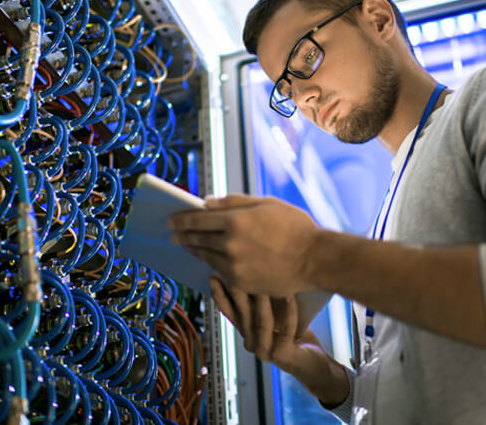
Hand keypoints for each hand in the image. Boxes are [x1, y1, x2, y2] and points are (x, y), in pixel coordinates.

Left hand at [168, 194, 320, 295]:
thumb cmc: (294, 227)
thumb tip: (206, 202)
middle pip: (196, 239)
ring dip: (194, 250)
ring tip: (188, 245)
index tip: (171, 219)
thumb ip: (233, 202)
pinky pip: (219, 272)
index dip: (180, 219)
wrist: (315, 259)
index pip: (196, 219)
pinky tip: (208, 260)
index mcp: (235, 220)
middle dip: (182, 235)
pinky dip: (211, 264)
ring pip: (205, 257)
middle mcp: (230, 244)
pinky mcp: (241, 283)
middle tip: (173, 233)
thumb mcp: (266, 204)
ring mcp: (234, 266)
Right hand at [209, 278, 348, 405]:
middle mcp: (251, 343)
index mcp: (247, 333)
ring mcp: (264, 351)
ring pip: (261, 322)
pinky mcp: (281, 355)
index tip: (214, 276)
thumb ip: (265, 302)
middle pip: (242, 315)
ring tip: (265, 279)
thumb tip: (259, 272)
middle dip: (238, 291)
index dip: (220, 295)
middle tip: (236, 272)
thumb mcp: (277, 316)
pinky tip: (291, 296)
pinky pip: (286, 330)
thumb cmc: (296, 336)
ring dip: (263, 300)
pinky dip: (289, 312)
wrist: (314, 364)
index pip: (229, 312)